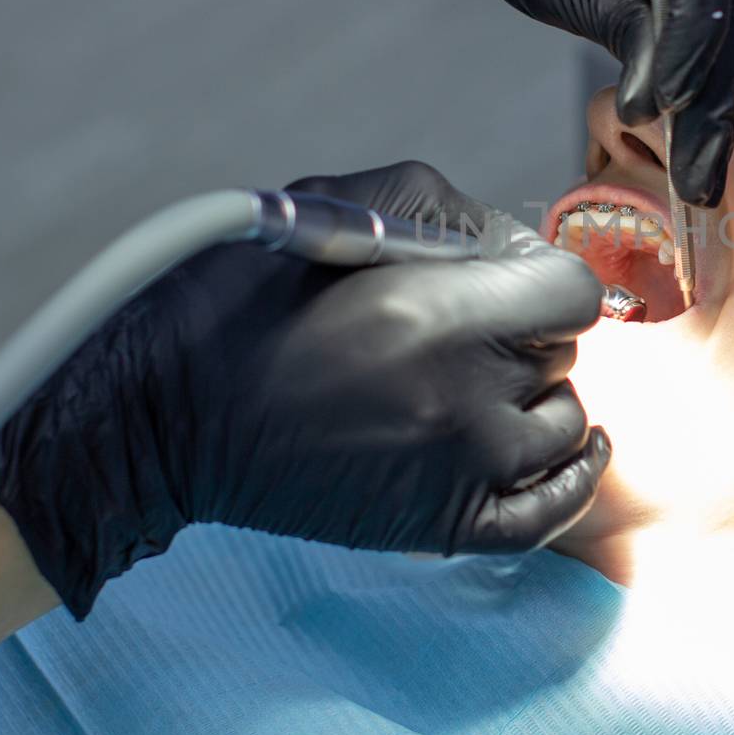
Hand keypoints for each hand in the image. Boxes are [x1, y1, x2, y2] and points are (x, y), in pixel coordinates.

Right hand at [0, 162, 609, 618]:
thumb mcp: (332, 208)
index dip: (541, 275)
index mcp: (438, 314)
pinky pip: (550, 510)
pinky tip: (573, 446)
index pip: (571, 291)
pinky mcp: (441, 526)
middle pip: (563, 351)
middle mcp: (464, 397)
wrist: (161, 419)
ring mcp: (459, 471)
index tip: (503, 276)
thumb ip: (442, 209)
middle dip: (527, 328)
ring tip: (484, 383)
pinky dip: (573, 476)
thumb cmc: (231, 305)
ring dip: (539, 394)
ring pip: (564, 423)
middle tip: (466, 327)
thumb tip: (508, 242)